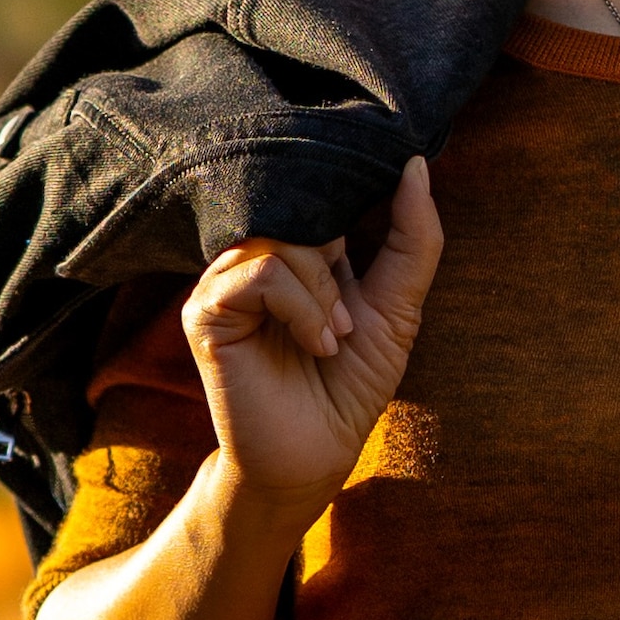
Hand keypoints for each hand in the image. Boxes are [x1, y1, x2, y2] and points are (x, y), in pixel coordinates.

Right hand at [177, 158, 440, 540]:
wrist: (314, 456)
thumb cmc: (351, 384)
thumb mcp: (398, 305)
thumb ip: (413, 237)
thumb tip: (416, 163)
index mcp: (294, 249)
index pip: (321, 191)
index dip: (353, 199)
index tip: (374, 238)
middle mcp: (253, 256)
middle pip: (302, 208)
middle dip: (339, 261)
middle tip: (349, 323)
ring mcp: (223, 281)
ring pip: (282, 240)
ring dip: (324, 291)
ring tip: (333, 340)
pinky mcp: (204, 312)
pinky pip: (260, 272)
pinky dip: (302, 306)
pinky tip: (315, 344)